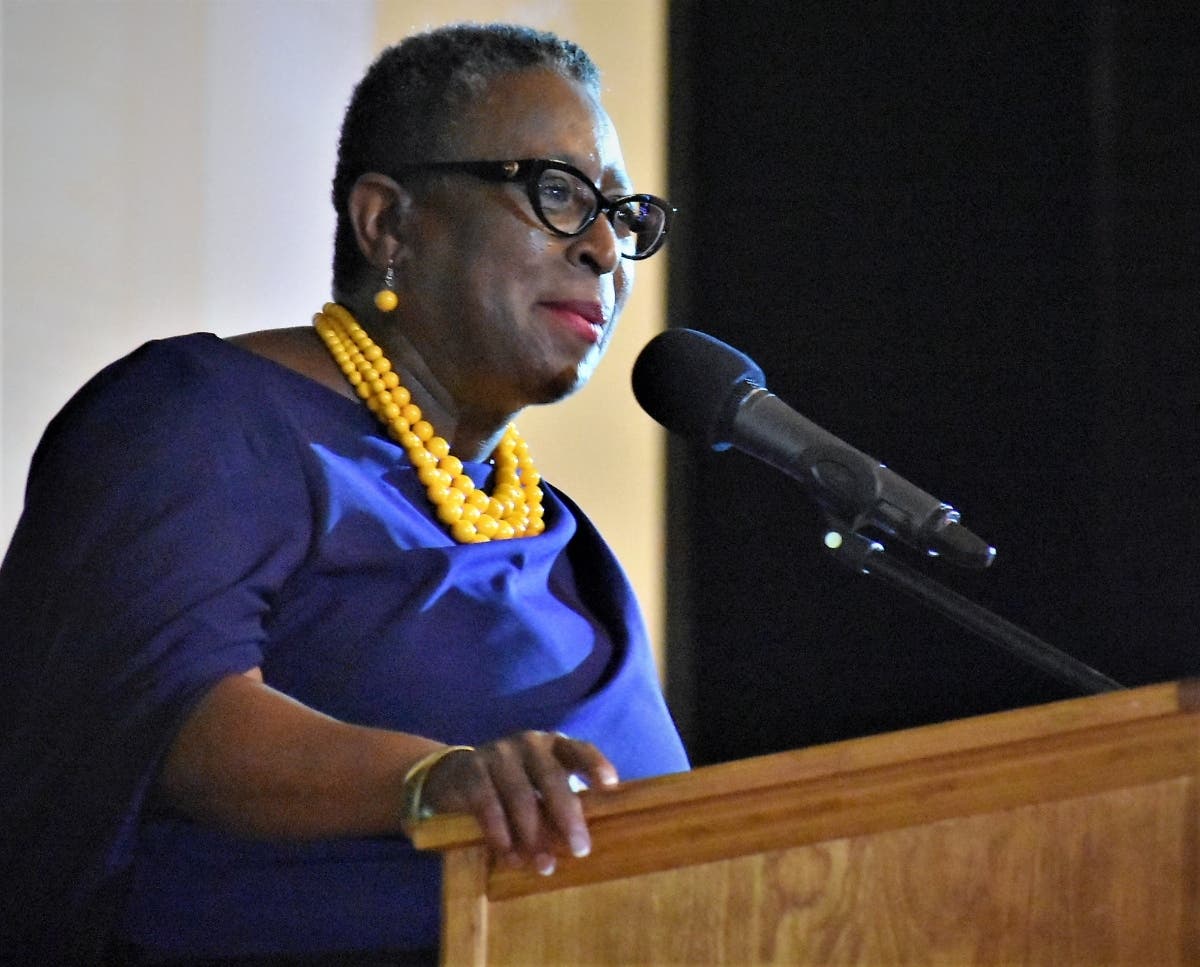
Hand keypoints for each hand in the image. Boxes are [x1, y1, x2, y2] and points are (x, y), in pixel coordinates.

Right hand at [418, 731, 617, 874]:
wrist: (453, 777)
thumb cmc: (512, 789)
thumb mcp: (539, 789)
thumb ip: (561, 804)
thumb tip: (585, 842)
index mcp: (553, 746)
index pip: (579, 750)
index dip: (595, 765)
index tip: (610, 786)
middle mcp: (528, 744)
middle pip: (551, 777)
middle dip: (567, 815)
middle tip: (580, 850)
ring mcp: (498, 753)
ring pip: (520, 795)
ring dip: (533, 835)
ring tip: (544, 866)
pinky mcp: (471, 771)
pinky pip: (488, 804)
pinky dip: (500, 833)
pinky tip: (510, 857)